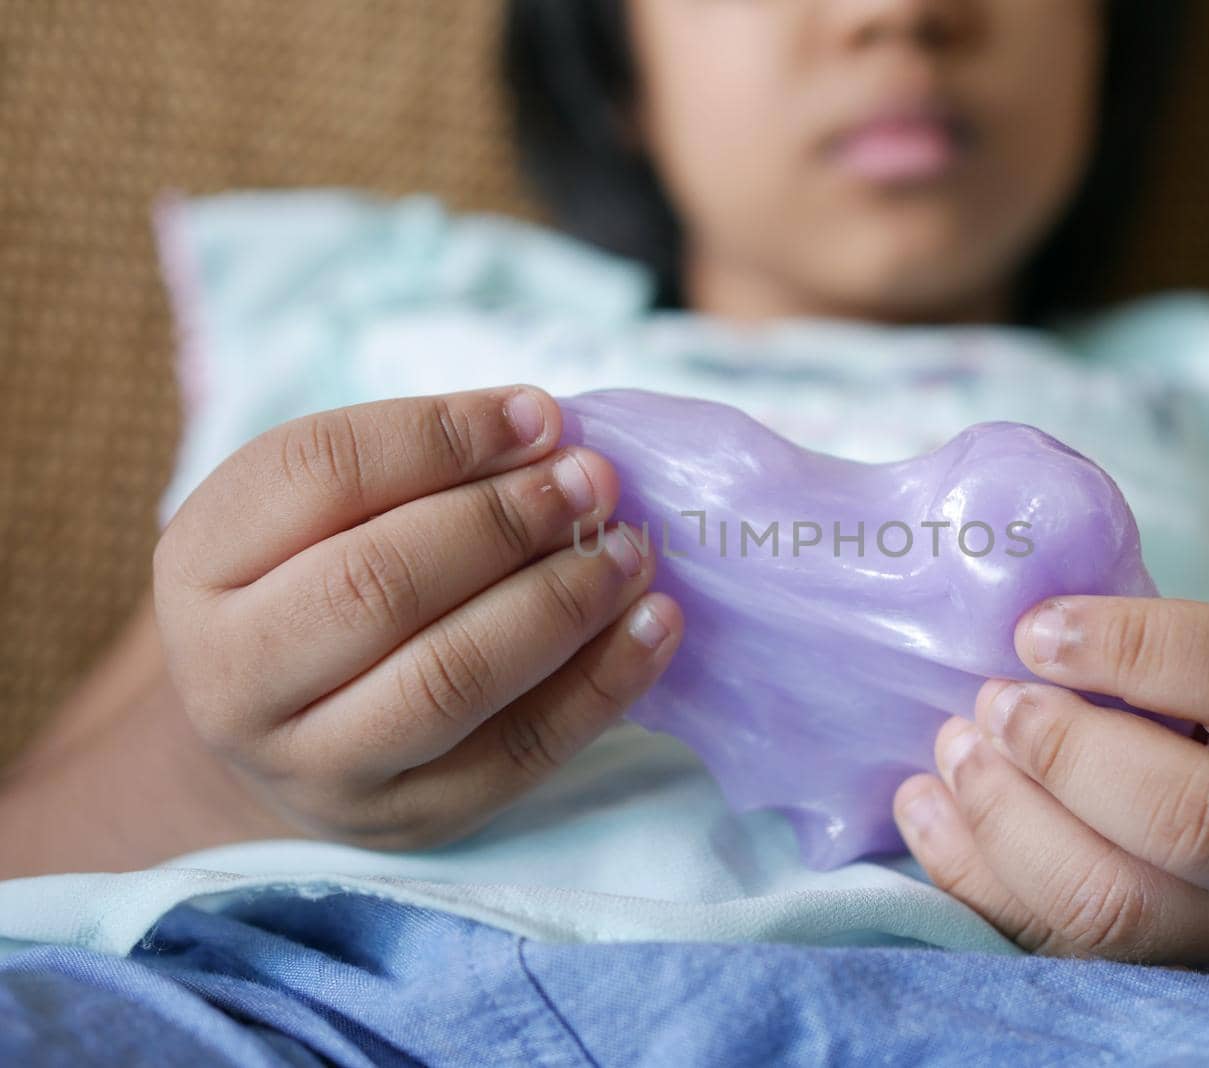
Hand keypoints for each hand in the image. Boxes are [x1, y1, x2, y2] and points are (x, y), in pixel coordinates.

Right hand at [152, 386, 681, 849]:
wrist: (286, 731)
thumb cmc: (320, 582)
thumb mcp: (325, 512)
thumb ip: (416, 465)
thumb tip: (548, 429)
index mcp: (201, 562)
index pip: (318, 475)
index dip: (442, 436)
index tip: (543, 415)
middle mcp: (234, 675)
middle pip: (377, 584)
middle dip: (504, 523)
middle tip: (594, 483)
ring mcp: (316, 764)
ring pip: (446, 681)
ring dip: (558, 604)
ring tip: (630, 551)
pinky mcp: (407, 820)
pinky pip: (518, 755)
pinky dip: (602, 686)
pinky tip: (656, 626)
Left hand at [892, 596, 1208, 978]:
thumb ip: (1155, 645)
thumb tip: (1018, 615)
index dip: (1132, 644)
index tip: (1037, 628)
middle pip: (1190, 814)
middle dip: (1064, 751)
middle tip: (995, 701)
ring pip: (1114, 905)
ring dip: (1006, 819)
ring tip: (956, 748)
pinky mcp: (1157, 978)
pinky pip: (1049, 944)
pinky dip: (969, 874)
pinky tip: (929, 806)